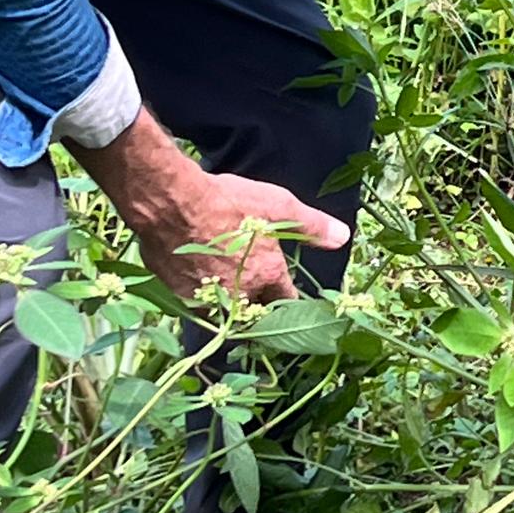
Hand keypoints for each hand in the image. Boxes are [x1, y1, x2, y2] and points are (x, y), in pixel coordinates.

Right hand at [138, 169, 349, 303]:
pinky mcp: (179, 294)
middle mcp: (240, 295)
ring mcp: (208, 298)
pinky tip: (200, 279)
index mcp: (268, 276)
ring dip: (230, 304)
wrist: (171, 203)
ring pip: (225, 310)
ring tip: (230, 289)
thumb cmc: (227, 201)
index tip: (288, 295)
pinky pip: (198, 303)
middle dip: (260, 304)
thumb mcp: (278, 206)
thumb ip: (311, 226)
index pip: (287, 300)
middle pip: (256, 311)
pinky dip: (203, 294)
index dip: (289, 297)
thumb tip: (342, 237)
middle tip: (259, 294)